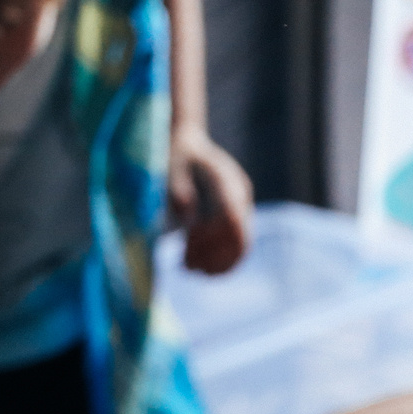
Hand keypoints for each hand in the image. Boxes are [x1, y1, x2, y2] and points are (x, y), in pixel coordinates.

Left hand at [170, 127, 254, 274]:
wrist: (186, 143)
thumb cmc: (174, 155)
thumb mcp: (170, 167)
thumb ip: (178, 189)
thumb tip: (187, 217)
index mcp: (224, 178)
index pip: (230, 218)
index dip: (212, 241)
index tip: (187, 253)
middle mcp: (239, 193)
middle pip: (239, 235)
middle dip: (214, 257)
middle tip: (187, 268)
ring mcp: (242, 204)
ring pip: (242, 244)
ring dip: (219, 262)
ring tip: (190, 270)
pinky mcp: (238, 214)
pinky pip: (238, 243)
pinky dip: (222, 259)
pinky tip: (201, 268)